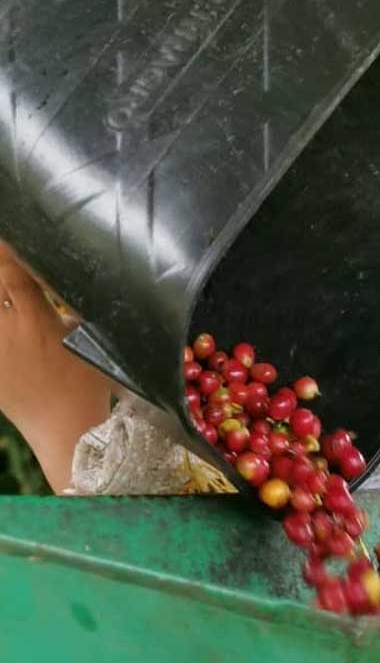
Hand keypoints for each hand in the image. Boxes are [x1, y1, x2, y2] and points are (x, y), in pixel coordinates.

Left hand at [0, 241, 110, 491]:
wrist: (67, 432)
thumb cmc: (89, 384)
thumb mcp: (89, 339)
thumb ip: (70, 307)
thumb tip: (60, 279)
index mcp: (36, 323)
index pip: (12, 272)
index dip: (8, 249)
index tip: (12, 230)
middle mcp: (6, 335)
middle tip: (8, 257)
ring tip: (6, 285)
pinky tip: (7, 323)